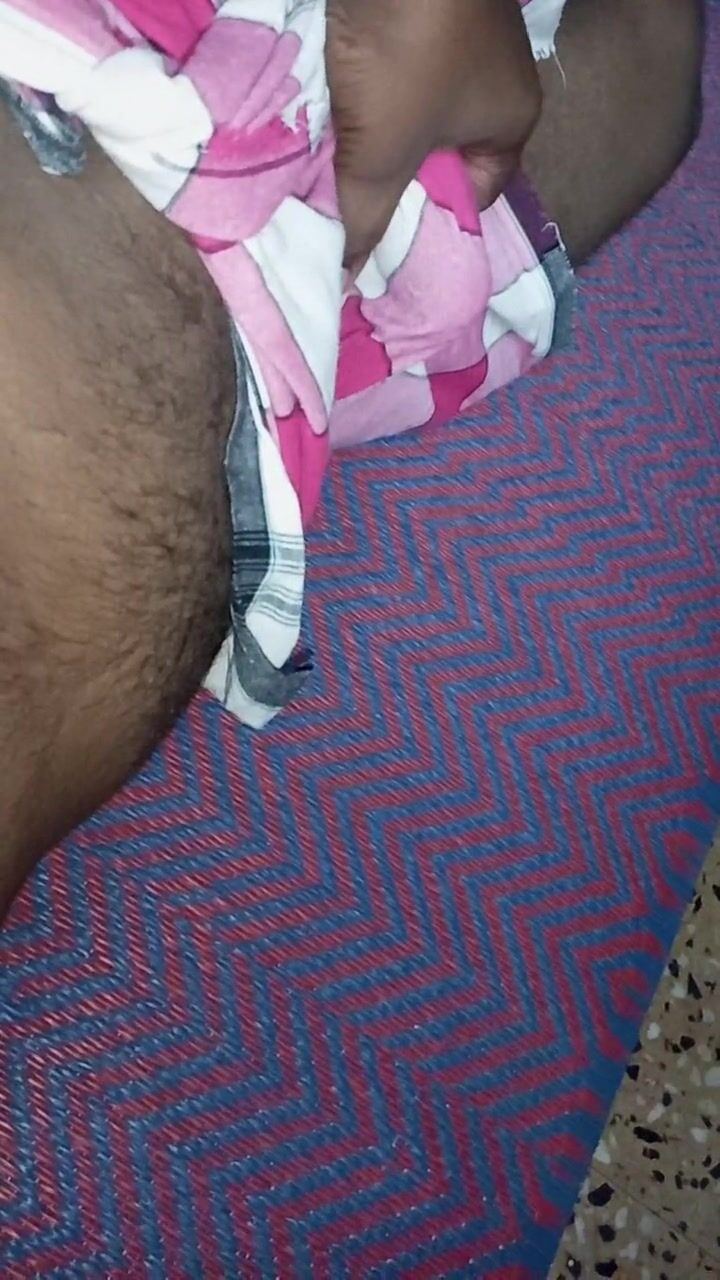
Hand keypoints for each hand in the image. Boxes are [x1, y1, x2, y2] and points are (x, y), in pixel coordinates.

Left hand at [327, 0, 540, 263]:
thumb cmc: (409, 53)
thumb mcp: (381, 151)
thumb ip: (364, 216)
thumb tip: (346, 275)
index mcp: (511, 119)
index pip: (477, 192)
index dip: (431, 219)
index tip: (386, 231)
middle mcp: (497, 75)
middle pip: (438, 150)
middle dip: (392, 175)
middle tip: (349, 200)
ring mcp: (461, 32)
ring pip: (408, 106)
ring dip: (370, 129)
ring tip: (329, 156)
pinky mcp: (421, 3)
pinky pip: (390, 63)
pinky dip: (360, 83)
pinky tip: (328, 101)